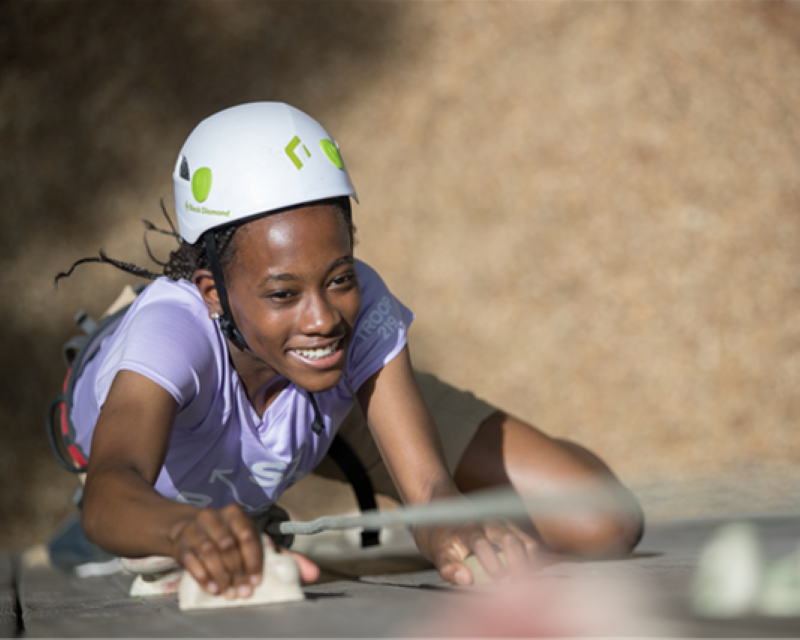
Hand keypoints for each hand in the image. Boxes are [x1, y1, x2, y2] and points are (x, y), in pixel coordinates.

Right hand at [168, 503, 265, 598]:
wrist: (184, 528)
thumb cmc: (223, 536)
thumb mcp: (244, 536)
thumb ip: (270, 551)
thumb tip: (303, 570)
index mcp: (234, 513)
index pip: (247, 534)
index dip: (252, 559)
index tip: (256, 581)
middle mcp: (213, 516)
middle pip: (228, 545)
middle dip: (237, 571)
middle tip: (242, 592)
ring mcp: (194, 528)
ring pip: (209, 551)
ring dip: (221, 576)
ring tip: (229, 593)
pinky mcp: (179, 543)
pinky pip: (190, 560)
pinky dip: (203, 576)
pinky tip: (213, 589)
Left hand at [420, 519, 538, 585]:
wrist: (447, 509)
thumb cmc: (442, 537)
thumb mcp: (437, 553)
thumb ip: (448, 568)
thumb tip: (466, 580)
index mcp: (468, 529)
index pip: (481, 544)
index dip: (493, 564)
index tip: (500, 582)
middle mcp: (488, 523)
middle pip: (509, 539)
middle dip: (516, 564)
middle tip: (515, 585)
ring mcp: (503, 525)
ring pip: (524, 541)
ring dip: (527, 564)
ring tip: (524, 583)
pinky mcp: (513, 530)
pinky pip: (529, 545)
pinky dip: (532, 562)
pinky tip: (528, 576)